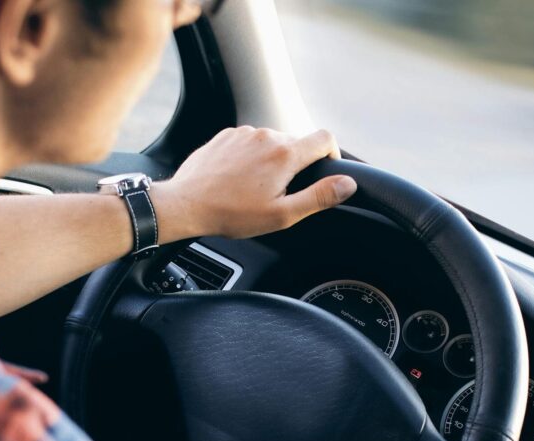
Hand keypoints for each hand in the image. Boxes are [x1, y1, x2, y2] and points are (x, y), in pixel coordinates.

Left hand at [150, 126, 357, 240]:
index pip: (325, 139)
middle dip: (296, 166)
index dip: (332, 155)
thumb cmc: (232, 213)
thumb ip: (319, 197)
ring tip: (255, 189)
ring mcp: (244, 133)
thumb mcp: (282, 214)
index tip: (325, 171)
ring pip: (272, 143)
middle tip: (280, 193)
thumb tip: (347, 184)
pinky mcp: (226, 135)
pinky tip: (238, 180)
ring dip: (271, 161)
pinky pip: (249, 142)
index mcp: (285, 154)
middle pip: (297, 143)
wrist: (186, 204)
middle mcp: (267, 135)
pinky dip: (251, 157)